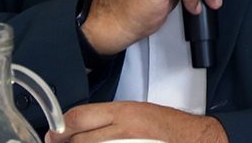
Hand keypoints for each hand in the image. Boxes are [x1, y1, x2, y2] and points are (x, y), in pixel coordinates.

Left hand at [46, 101, 226, 142]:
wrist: (197, 141)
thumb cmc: (169, 129)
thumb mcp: (137, 113)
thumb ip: (107, 119)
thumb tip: (75, 128)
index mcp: (124, 113)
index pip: (78, 118)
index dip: (60, 128)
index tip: (54, 134)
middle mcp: (124, 131)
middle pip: (79, 140)